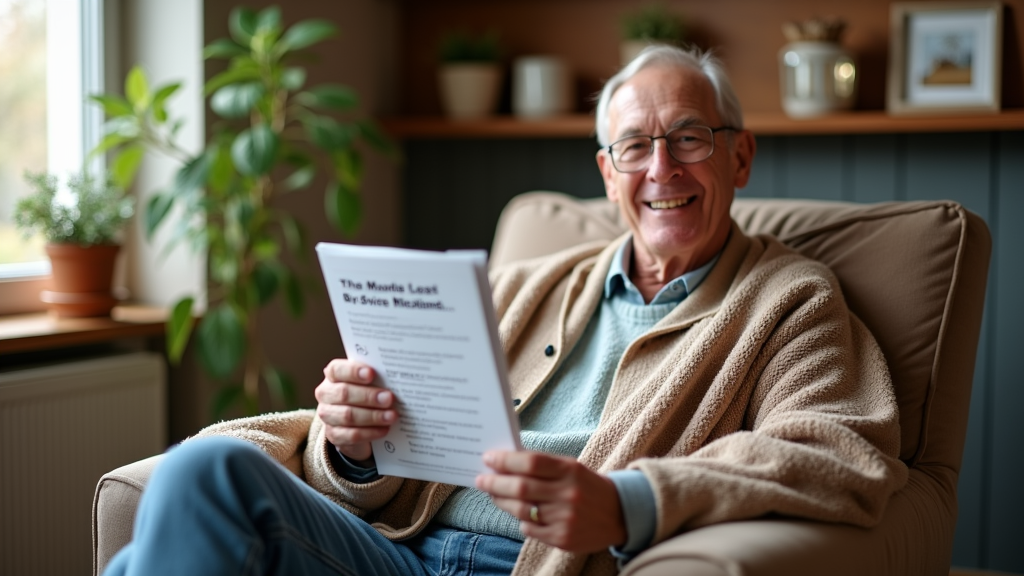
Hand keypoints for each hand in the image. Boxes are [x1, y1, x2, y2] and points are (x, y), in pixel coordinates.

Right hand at [315, 359, 395, 461]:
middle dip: (368, 396)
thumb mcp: (368, 383)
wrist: (354, 422)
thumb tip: (394, 379)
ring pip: (348, 416)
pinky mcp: (334, 435)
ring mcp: (327, 416)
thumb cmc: (364, 394)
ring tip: (391, 416)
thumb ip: (375, 378)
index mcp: (332, 376)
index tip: (371, 373)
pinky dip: (370, 432)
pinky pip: (352, 435)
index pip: (337, 370)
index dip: (353, 371)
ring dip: (372, 416)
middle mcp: (326, 394)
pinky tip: (385, 429)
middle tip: (389, 398)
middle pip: (343, 393)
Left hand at [475, 450, 626, 552]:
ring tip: (494, 494)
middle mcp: (568, 494)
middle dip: (494, 483)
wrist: (621, 514)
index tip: (488, 458)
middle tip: (481, 479)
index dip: (505, 460)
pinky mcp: (563, 539)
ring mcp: (565, 519)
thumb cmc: (588, 486)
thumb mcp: (572, 468)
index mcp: (570, 470)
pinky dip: (520, 519)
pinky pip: (529, 528)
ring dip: (501, 501)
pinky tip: (520, 513)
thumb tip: (505, 463)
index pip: (530, 462)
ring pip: (520, 510)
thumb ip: (543, 465)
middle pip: (520, 488)